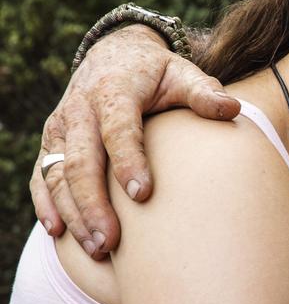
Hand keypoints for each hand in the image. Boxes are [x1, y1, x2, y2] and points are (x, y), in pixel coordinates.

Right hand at [31, 24, 239, 257]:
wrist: (114, 56)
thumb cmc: (157, 74)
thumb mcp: (182, 74)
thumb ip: (204, 93)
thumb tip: (232, 109)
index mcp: (114, 92)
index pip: (119, 130)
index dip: (129, 161)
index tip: (143, 195)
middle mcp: (80, 110)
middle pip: (82, 162)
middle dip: (94, 204)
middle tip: (111, 242)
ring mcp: (61, 128)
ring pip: (58, 175)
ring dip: (74, 213)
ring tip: (97, 248)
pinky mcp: (51, 143)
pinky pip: (42, 176)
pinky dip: (46, 203)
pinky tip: (58, 232)